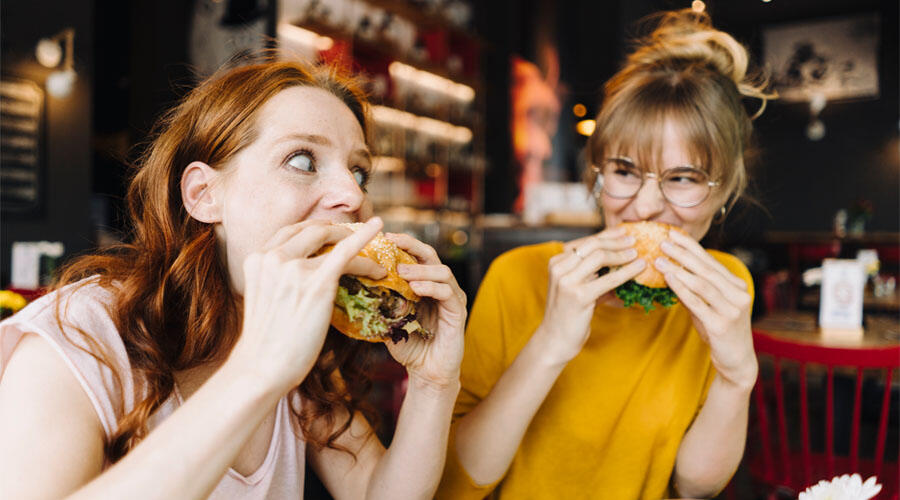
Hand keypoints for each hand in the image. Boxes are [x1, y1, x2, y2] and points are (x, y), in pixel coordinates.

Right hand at [229, 218, 386, 393]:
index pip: (289, 232)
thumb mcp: (262, 298)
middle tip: (352, 236)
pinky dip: (365, 239)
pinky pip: (347, 253)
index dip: (313, 230)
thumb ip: (276, 279)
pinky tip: (378, 228)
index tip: (329, 233)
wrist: (263, 367)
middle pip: (311, 230)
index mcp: (257, 259)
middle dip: (335, 231)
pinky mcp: (317, 283)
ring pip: (332, 241)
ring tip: (373, 247)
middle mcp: (273, 257)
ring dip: (355, 240)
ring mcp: (294, 268)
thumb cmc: (265, 342)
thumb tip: (299, 278)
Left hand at [382, 233, 466, 390]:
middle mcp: (441, 287)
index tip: (383, 237)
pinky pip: (447, 293)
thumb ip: (381, 304)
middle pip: (431, 255)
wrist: (427, 373)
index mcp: (426, 285)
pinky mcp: (458, 312)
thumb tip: (356, 287)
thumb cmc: (409, 347)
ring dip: (419, 269)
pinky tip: (415, 288)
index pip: (416, 256)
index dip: (402, 244)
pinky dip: (431, 287)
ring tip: (399, 272)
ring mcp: (453, 298)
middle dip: (411, 246)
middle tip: (391, 243)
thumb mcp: (390, 321)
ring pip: (441, 271)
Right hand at [535, 226, 645, 365]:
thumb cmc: (569, 313)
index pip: (586, 241)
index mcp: (556, 262)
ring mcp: (567, 281)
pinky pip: (609, 279)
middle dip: (617, 241)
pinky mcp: (579, 295)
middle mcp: (559, 267)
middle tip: (635, 240)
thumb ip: (592, 273)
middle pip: (593, 245)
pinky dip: (627, 271)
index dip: (608, 235)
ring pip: (600, 256)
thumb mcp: (577, 286)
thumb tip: (620, 257)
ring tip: (638, 253)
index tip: (624, 232)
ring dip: (622, 253)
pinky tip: (639, 268)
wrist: (555, 339)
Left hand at [655, 229, 757, 389]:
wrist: (736, 361)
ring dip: (679, 269)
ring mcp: (732, 309)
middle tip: (663, 241)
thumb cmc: (719, 331)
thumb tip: (671, 270)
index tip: (674, 234)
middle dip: (683, 253)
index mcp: (737, 285)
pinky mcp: (721, 324)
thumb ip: (694, 290)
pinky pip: (697, 302)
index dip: (691, 246)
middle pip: (706, 269)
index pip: (711, 261)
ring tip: (660, 259)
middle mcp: (738, 294)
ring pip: (702, 283)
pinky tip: (668, 279)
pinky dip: (682, 289)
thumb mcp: (707, 306)